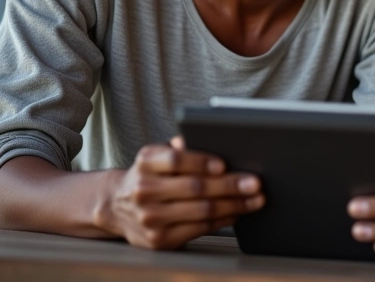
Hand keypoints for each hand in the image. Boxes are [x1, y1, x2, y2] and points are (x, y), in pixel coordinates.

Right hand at [96, 136, 263, 248]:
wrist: (117, 206)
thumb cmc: (150, 174)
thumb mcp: (157, 153)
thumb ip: (180, 146)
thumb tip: (210, 137)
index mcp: (146, 162)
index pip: (176, 159)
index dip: (201, 161)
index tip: (225, 164)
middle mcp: (144, 190)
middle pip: (194, 187)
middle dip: (230, 186)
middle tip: (255, 183)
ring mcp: (150, 218)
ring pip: (201, 211)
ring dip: (233, 205)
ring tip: (255, 200)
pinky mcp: (158, 240)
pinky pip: (198, 229)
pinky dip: (222, 221)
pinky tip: (237, 213)